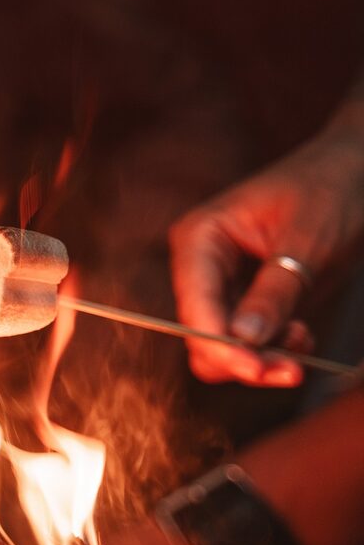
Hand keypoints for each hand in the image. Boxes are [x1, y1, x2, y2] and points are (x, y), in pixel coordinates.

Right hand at [169, 126, 363, 385]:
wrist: (355, 174)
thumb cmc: (330, 192)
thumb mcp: (307, 242)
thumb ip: (275, 291)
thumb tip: (243, 341)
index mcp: (200, 238)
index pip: (195, 305)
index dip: (220, 344)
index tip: (259, 370)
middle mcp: (201, 265)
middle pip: (201, 335)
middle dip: (243, 359)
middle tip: (293, 370)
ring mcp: (222, 285)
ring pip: (223, 347)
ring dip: (262, 359)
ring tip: (304, 342)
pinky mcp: (246, 300)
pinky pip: (247, 343)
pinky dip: (274, 350)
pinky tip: (302, 334)